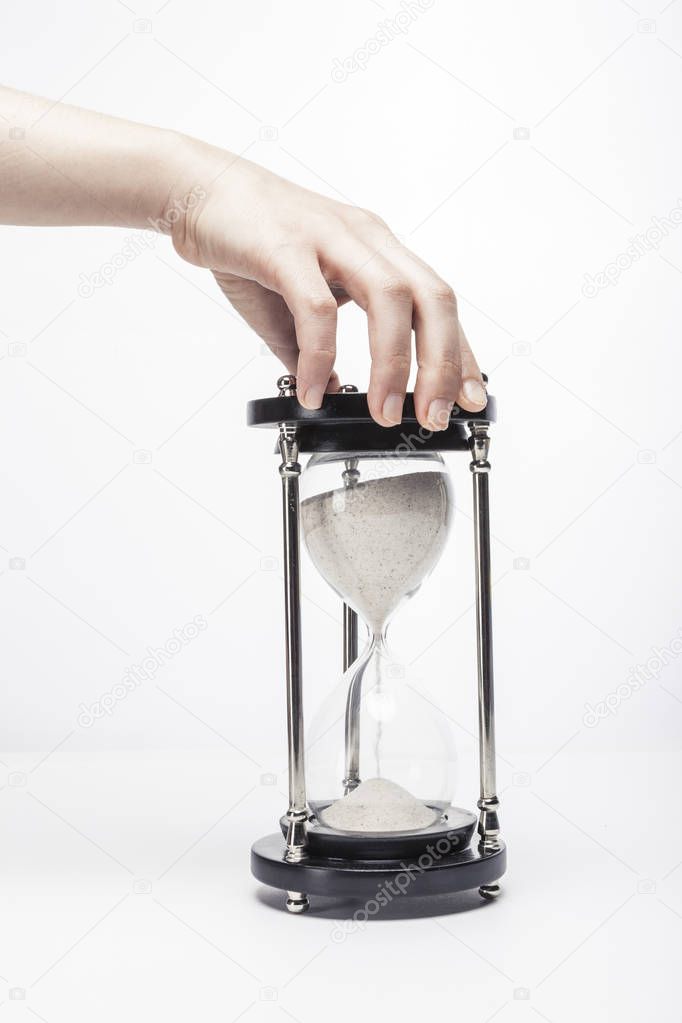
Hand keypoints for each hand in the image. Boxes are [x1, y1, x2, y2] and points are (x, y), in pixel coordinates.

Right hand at [167, 138, 486, 430]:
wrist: (195, 189)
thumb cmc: (250, 238)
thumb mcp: (294, 302)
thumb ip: (313, 351)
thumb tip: (326, 393)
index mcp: (377, 251)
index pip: (439, 304)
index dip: (461, 354)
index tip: (470, 399)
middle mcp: (365, 239)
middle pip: (432, 299)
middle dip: (442, 364)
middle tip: (434, 416)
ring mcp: (329, 239)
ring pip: (390, 299)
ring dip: (393, 364)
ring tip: (383, 412)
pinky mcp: (286, 246)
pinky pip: (317, 308)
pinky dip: (320, 356)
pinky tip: (311, 388)